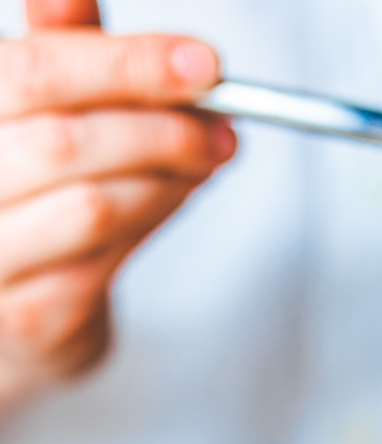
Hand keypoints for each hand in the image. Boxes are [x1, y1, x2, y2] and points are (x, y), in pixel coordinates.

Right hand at [0, 0, 236, 408]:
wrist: (14, 314)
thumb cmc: (26, 195)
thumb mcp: (38, 109)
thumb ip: (61, 48)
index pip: (35, 72)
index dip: (126, 64)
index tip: (206, 65)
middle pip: (64, 140)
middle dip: (160, 128)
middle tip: (221, 125)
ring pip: (91, 205)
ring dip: (166, 181)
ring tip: (205, 160)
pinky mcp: (24, 317)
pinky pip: (102, 264)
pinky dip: (151, 225)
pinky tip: (174, 199)